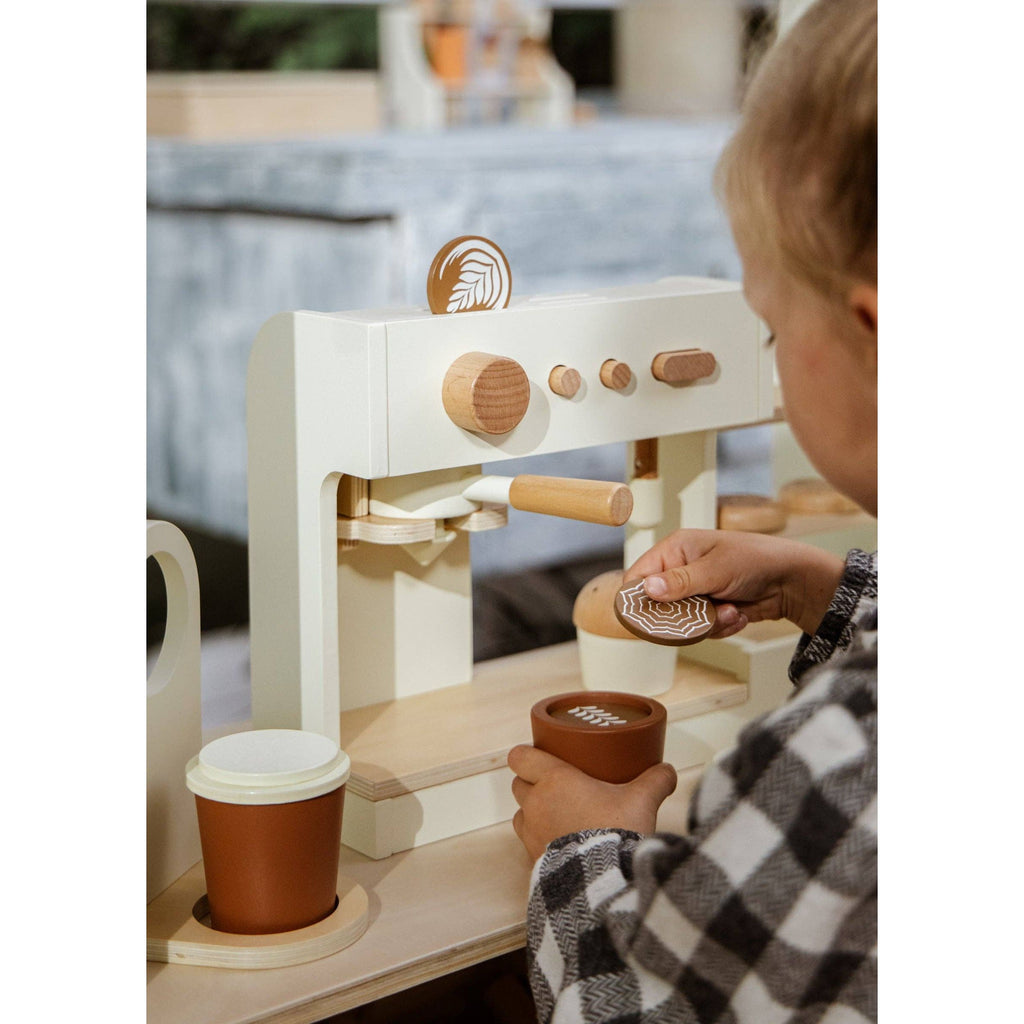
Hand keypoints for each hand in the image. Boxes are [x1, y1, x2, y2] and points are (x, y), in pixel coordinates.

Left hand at [508, 744, 677, 861]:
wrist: (607, 882)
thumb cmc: (616, 832)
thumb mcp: (642, 800)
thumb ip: (656, 781)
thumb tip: (667, 770)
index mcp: (554, 780)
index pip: (520, 757)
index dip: (526, 755)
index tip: (540, 756)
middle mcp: (536, 804)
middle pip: (518, 784)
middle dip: (532, 782)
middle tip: (557, 784)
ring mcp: (532, 834)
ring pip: (520, 814)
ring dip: (534, 812)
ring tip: (559, 814)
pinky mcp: (535, 860)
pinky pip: (530, 843)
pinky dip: (541, 840)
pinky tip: (564, 843)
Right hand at [626, 530, 844, 637]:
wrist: (793, 581)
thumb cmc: (756, 559)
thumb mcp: (716, 569)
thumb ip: (680, 582)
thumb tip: (647, 588)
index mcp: (675, 550)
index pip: (639, 575)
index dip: (637, 598)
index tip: (644, 618)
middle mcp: (681, 570)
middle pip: (658, 605)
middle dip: (682, 615)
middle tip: (703, 613)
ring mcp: (695, 592)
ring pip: (681, 622)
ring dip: (707, 622)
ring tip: (731, 610)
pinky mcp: (709, 609)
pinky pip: (701, 629)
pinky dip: (721, 626)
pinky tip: (739, 614)